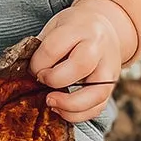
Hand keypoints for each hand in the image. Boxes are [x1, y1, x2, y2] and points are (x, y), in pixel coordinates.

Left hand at [28, 0, 133, 124]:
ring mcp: (109, 68)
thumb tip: (28, 74)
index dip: (37, 64)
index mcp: (81, 28)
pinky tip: (62, 109)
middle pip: (79, 68)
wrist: (106, 26)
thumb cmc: (75, 27)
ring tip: (51, 102)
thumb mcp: (56, 26)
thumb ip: (43, 48)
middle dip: (54, 80)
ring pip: (95, 94)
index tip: (32, 68)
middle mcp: (99, 47)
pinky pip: (98, 107)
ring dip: (69, 105)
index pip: (54, 48)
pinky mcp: (112, 86)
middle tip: (41, 81)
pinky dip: (78, 114)